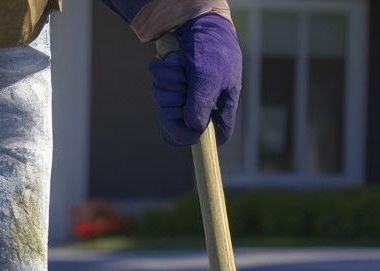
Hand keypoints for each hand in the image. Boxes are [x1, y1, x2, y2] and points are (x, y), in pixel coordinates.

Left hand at [150, 14, 240, 146]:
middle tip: (182, 87)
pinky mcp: (171, 83)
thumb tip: (193, 130)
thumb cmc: (212, 49)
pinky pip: (158, 88)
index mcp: (221, 106)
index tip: (190, 136)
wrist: (198, 21)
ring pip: (165, 105)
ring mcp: (185, 94)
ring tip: (180, 66)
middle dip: (175, 104)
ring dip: (168, 84)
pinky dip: (163, 73)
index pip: (213, 137)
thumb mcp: (209, 78)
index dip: (200, 139)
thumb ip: (200, 106)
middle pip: (179, 124)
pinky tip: (173, 62)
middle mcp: (202, 104)